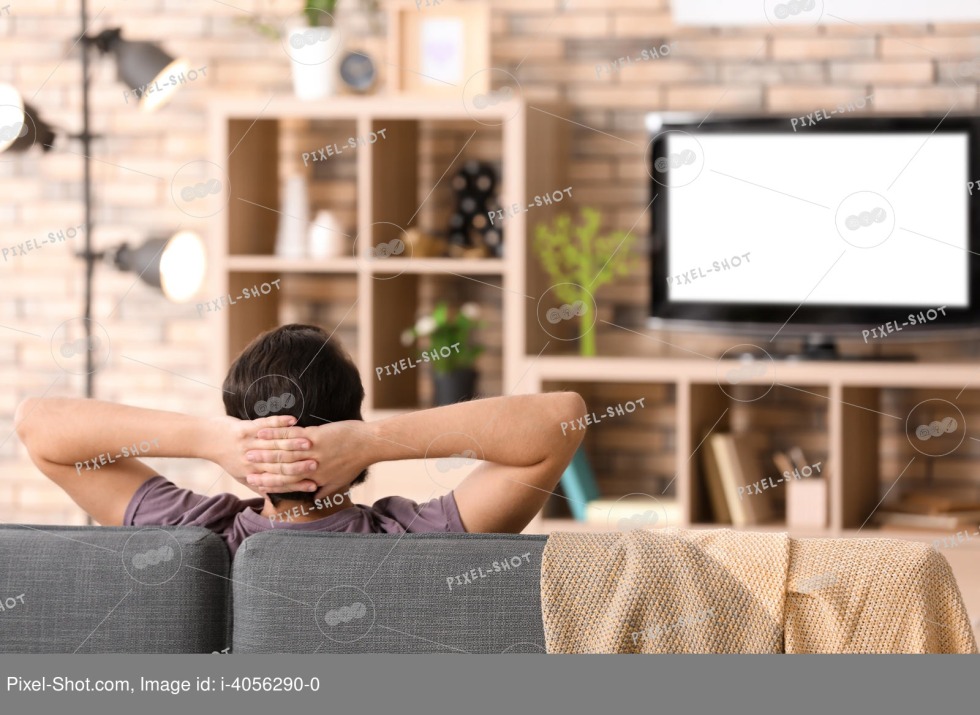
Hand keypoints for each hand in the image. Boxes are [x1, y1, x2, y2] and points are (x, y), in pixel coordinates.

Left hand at [207, 414, 318, 493]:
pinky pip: (265, 424)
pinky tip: (293, 420)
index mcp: (252, 473)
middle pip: (279, 464)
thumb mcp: (241, 476)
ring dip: (293, 442)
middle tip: (317, 463)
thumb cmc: (227, 458)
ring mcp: (248, 443)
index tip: (314, 484)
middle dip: (299, 464)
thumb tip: (275, 497)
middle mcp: (251, 461)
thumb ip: (259, 486)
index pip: (278, 481)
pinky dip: (279, 422)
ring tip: (310, 442)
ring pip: (274, 444)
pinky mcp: (244, 428)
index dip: (296, 484)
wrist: (206, 439)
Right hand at [243, 420, 370, 494]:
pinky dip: (275, 434)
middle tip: (244, 464)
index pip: (286, 484)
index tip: (253, 481)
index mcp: (315, 480)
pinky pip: (290, 436)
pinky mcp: (315, 437)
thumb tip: (314, 499)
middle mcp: (310, 469)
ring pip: (282, 453)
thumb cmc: (355, 462)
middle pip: (280, 469)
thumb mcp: (340, 481)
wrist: (368, 444)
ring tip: (248, 448)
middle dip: (260, 467)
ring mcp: (311, 453)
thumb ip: (325, 491)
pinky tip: (262, 432)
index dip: (268, 483)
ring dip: (263, 450)